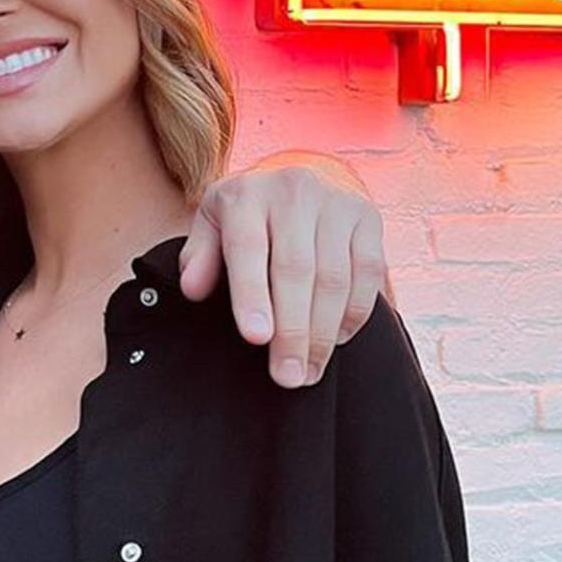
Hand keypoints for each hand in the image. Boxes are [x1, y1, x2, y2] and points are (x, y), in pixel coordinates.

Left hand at [178, 153, 387, 387]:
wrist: (292, 184)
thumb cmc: (246, 218)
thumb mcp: (211, 227)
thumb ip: (199, 257)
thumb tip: (193, 290)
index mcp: (247, 194)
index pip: (248, 248)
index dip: (252, 295)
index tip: (256, 339)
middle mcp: (294, 191)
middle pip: (296, 269)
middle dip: (293, 330)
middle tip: (288, 376)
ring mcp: (335, 202)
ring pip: (335, 277)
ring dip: (324, 332)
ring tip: (310, 370)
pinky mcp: (367, 217)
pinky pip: (368, 272)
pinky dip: (355, 313)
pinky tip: (337, 339)